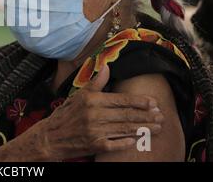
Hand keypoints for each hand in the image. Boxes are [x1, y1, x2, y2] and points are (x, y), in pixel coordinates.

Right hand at [36, 65, 163, 159]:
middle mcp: (94, 115)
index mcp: (92, 101)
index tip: (153, 102)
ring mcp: (95, 131)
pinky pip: (116, 144)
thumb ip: (95, 83)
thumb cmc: (66, 114)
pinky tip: (138, 139)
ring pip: (125, 129)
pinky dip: (128, 141)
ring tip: (157, 127)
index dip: (139, 101)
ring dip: (144, 128)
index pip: (121, 100)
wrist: (51, 137)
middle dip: (147, 116)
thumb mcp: (78, 95)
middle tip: (161, 115)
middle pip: (127, 115)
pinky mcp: (95, 146)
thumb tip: (106, 66)